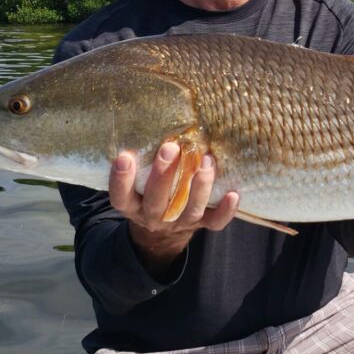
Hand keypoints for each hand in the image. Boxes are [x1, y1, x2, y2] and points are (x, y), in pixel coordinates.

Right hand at [109, 142, 238, 272]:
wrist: (163, 233)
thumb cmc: (149, 192)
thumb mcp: (136, 182)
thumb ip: (140, 162)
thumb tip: (148, 121)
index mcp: (133, 206)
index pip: (121, 197)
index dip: (120, 180)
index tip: (124, 156)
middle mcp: (153, 217)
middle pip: (156, 201)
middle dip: (163, 175)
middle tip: (170, 147)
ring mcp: (179, 223)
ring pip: (189, 210)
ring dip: (199, 186)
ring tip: (206, 160)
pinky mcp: (201, 225)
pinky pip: (215, 223)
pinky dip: (225, 211)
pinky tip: (233, 194)